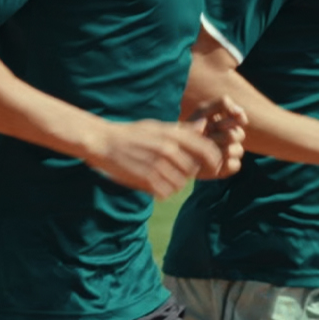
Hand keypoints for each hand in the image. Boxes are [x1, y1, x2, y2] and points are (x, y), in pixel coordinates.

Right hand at [84, 120, 222, 198]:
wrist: (103, 142)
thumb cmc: (131, 134)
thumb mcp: (157, 126)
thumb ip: (181, 130)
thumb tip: (204, 127)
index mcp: (172, 134)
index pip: (207, 149)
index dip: (215, 160)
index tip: (215, 166)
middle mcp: (168, 150)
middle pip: (193, 170)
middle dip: (188, 173)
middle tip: (175, 171)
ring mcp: (158, 165)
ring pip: (181, 184)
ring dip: (174, 184)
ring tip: (161, 176)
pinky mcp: (147, 180)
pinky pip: (166, 193)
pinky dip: (162, 191)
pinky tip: (153, 183)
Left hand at [186, 95, 247, 179]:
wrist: (177, 150)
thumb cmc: (190, 128)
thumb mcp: (203, 110)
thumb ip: (223, 103)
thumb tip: (240, 112)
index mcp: (230, 122)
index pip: (240, 119)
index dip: (225, 122)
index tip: (211, 124)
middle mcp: (234, 136)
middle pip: (239, 134)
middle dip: (220, 136)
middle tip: (206, 137)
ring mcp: (232, 152)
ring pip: (238, 150)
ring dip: (221, 150)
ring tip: (206, 150)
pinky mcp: (228, 167)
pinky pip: (235, 165)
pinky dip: (224, 164)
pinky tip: (211, 161)